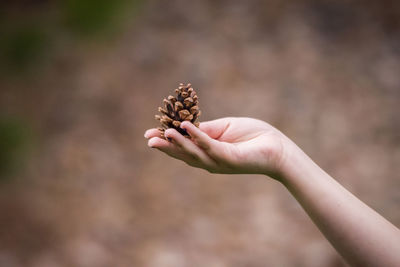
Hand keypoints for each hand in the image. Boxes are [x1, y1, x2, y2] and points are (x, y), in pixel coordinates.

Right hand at [144, 117, 292, 176]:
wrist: (277, 147)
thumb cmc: (253, 136)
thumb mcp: (224, 128)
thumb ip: (205, 130)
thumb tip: (184, 126)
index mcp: (207, 152)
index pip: (183, 147)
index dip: (166, 141)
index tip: (149, 135)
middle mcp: (210, 160)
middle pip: (183, 153)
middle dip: (165, 147)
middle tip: (148, 140)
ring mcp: (219, 161)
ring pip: (193, 152)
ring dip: (177, 142)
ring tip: (163, 132)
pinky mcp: (229, 158)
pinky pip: (210, 146)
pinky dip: (196, 137)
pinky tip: (185, 127)